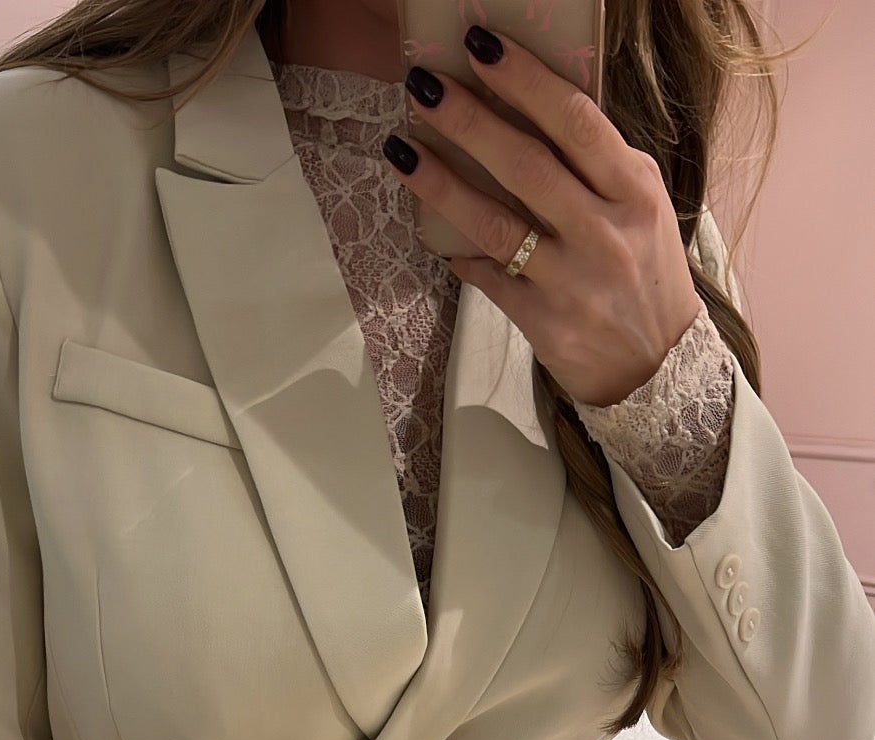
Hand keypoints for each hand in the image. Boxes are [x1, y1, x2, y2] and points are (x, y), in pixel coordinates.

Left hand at [386, 29, 702, 407]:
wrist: (660, 367)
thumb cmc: (644, 271)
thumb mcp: (642, 206)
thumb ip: (599, 163)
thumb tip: (534, 109)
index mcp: (633, 189)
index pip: (575, 120)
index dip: (524, 80)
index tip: (481, 47)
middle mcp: (605, 232)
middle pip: (526, 164)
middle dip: (468, 120)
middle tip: (423, 86)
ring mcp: (574, 281)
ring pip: (496, 223)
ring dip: (442, 184)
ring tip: (402, 150)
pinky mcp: (547, 324)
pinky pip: (490, 280)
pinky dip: (461, 256)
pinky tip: (438, 239)